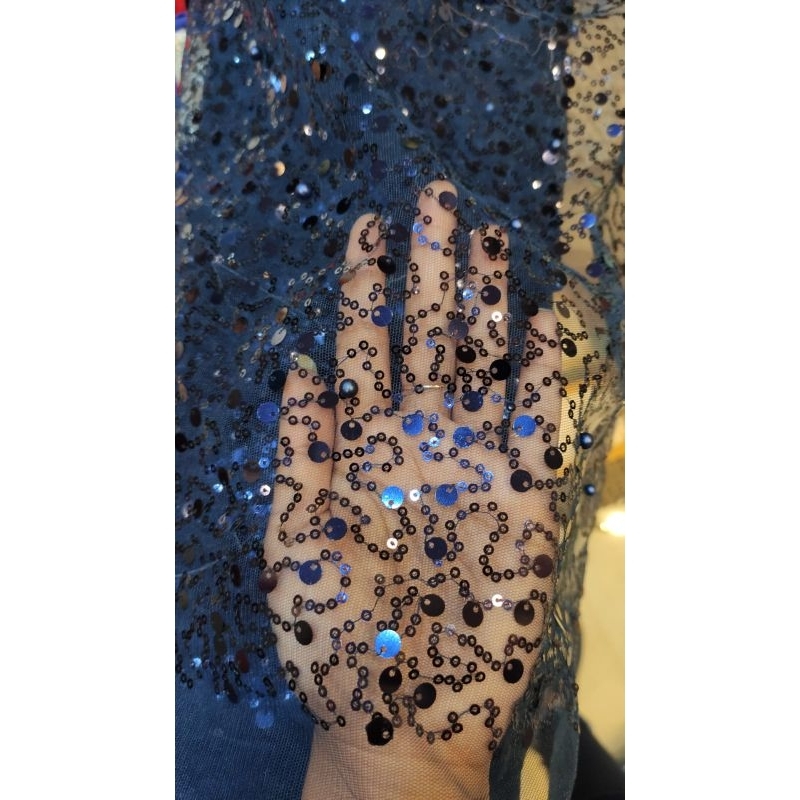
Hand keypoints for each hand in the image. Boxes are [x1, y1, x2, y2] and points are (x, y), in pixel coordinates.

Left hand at [262, 181, 563, 799]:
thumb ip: (300, 457)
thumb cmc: (334, 640)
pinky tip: (546, 320)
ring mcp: (475, 464)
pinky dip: (546, 372)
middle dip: (430, 268)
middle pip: (429, 336)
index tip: (366, 226)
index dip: (365, 287)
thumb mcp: (292, 546)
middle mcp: (421, 440)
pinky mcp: (526, 500)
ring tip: (487, 235)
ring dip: (487, 302)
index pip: (364, 346)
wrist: (397, 719)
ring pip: (485, 364)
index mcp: (361, 446)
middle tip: (434, 197)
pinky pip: (540, 423)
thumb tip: (300, 371)